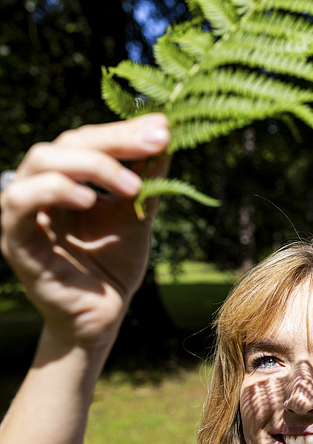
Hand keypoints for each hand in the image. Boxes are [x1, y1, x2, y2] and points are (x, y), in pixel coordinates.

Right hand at [0, 114, 170, 348]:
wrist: (103, 315)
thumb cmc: (114, 266)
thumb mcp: (137, 216)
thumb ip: (148, 180)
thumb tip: (167, 135)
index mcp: (66, 178)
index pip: (87, 139)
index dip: (123, 131)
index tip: (164, 128)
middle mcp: (40, 187)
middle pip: (66, 144)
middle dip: (113, 141)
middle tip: (155, 142)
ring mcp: (24, 213)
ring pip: (40, 162)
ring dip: (89, 165)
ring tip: (129, 185)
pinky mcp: (15, 240)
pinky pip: (21, 203)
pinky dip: (54, 191)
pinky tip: (89, 201)